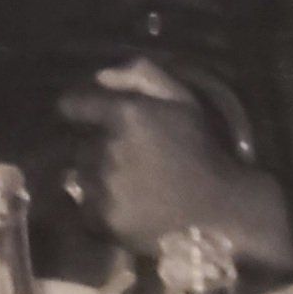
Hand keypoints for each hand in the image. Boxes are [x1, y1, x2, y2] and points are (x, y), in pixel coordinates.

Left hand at [57, 58, 292, 271]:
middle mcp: (108, 149)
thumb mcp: (182, 100)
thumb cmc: (201, 149)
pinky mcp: (106, 218)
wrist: (218, 206)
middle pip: (80, 146)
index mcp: (125, 115)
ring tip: (126, 185)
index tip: (84, 116)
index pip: (74, 105)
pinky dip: (100, 206)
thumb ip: (144, 76)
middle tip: (122, 159)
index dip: (77, 110)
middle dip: (95, 148)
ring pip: (82, 177)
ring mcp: (105, 186)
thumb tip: (102, 75)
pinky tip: (126, 205)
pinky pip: (87, 207)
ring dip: (97, 178)